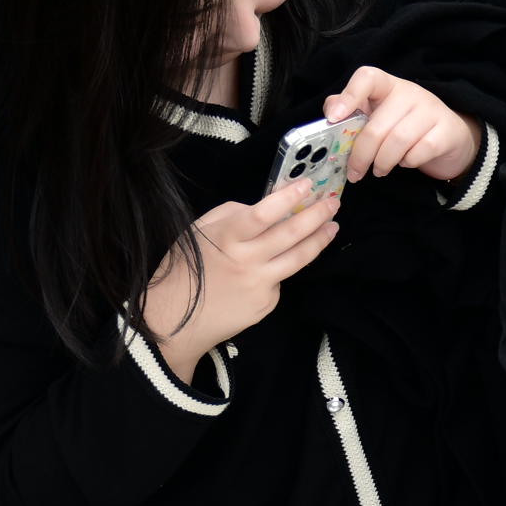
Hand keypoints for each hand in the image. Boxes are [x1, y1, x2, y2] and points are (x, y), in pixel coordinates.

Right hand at [154, 180, 340, 375]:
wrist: (172, 321)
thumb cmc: (181, 270)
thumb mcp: (197, 231)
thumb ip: (231, 215)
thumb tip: (264, 208)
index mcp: (226, 238)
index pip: (264, 213)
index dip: (289, 198)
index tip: (308, 185)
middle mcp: (247, 260)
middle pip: (291, 234)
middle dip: (317, 215)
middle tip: (333, 203)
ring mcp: (259, 284)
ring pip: (299, 258)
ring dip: (319, 240)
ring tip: (332, 227)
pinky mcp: (266, 304)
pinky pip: (280, 281)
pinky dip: (281, 269)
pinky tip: (278, 266)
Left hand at [325, 64, 482, 184]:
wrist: (449, 137)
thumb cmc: (405, 126)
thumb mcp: (378, 114)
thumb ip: (352, 111)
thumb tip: (330, 113)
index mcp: (388, 85)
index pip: (367, 77)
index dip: (349, 96)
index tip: (334, 119)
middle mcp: (411, 93)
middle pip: (376, 126)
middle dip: (361, 155)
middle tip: (355, 172)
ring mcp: (431, 110)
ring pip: (397, 141)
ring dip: (382, 162)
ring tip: (379, 170)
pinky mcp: (447, 131)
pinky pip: (419, 152)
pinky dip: (407, 162)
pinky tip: (405, 162)